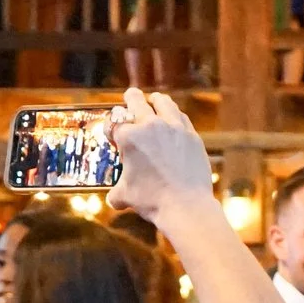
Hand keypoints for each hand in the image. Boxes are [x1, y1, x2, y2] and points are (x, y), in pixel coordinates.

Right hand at [103, 88, 212, 223]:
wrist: (186, 206)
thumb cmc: (152, 200)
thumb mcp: (126, 196)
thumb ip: (116, 193)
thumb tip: (113, 199)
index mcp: (129, 137)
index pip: (114, 123)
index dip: (111, 128)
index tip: (113, 133)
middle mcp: (150, 125)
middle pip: (136, 101)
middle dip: (131, 98)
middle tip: (130, 96)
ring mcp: (174, 128)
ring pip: (163, 102)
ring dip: (155, 101)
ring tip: (154, 100)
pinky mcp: (192, 135)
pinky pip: (181, 117)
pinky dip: (175, 115)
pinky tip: (174, 118)